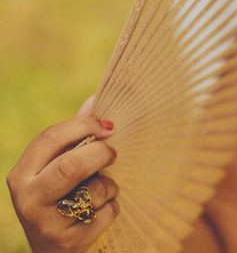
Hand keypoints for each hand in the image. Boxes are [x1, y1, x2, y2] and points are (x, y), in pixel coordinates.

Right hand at [7, 115, 117, 252]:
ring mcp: (48, 224)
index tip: (109, 126)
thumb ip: (74, 135)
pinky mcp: (70, 242)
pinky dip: (113, 207)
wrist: (53, 250)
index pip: (51, 138)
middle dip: (101, 154)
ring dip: (110, 186)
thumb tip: (94, 99)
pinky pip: (108, 212)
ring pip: (95, 190)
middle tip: (113, 153)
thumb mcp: (57, 166)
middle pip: (71, 166)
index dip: (84, 126)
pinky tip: (99, 213)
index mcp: (22, 174)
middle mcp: (29, 199)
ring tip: (101, 192)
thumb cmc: (61, 195)